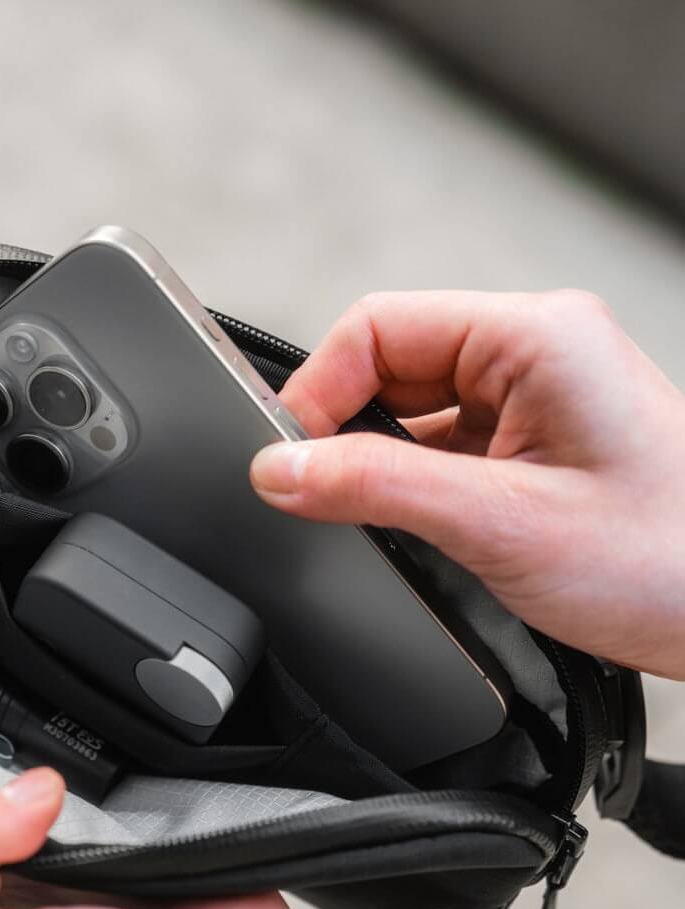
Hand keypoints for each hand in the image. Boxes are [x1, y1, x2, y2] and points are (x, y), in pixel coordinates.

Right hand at [250, 290, 684, 678]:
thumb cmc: (668, 562)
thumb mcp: (499, 523)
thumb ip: (375, 488)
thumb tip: (281, 469)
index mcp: (535, 337)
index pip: (379, 327)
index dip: (320, 389)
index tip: (289, 457)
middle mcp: (537, 354)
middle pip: (391, 364)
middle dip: (350, 431)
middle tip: (325, 497)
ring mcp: (539, 399)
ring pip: (415, 411)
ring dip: (387, 465)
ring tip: (401, 523)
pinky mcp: (539, 444)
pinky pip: (448, 447)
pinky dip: (420, 486)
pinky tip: (433, 529)